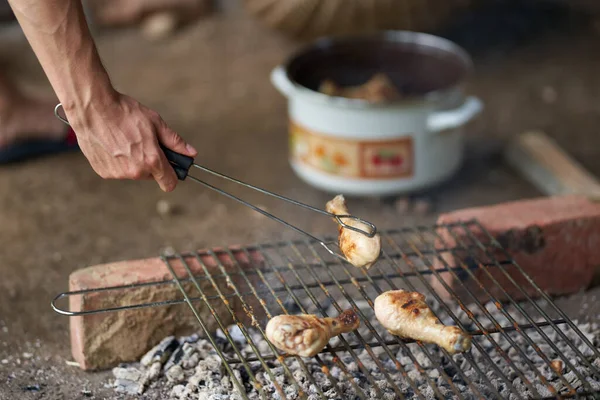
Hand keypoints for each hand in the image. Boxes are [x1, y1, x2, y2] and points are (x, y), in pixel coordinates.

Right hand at [64, 91, 196, 191]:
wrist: (93, 108)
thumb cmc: (125, 113)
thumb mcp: (156, 123)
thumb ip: (175, 141)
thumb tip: (191, 153)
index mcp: (151, 160)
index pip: (170, 183)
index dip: (173, 176)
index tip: (171, 168)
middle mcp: (135, 171)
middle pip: (151, 176)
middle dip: (152, 163)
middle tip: (144, 143)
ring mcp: (117, 173)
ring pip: (134, 173)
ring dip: (134, 162)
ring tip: (125, 141)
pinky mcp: (103, 172)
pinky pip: (117, 171)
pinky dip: (118, 161)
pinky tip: (113, 144)